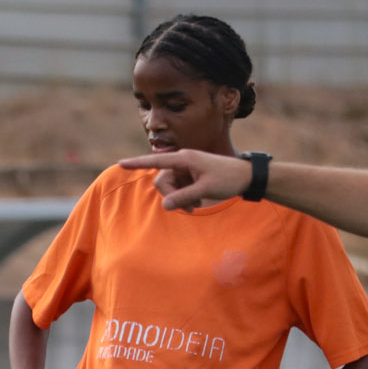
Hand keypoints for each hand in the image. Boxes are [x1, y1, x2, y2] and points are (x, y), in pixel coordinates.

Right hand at [117, 150, 252, 210]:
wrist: (246, 176)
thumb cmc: (228, 179)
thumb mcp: (205, 190)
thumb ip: (184, 197)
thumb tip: (165, 205)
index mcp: (185, 158)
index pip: (156, 160)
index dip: (137, 163)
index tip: (120, 163)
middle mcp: (183, 161)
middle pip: (163, 180)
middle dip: (172, 196)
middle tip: (189, 210)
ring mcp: (187, 169)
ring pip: (171, 186)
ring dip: (180, 199)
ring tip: (196, 207)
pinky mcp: (191, 176)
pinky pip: (179, 188)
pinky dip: (185, 198)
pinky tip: (198, 204)